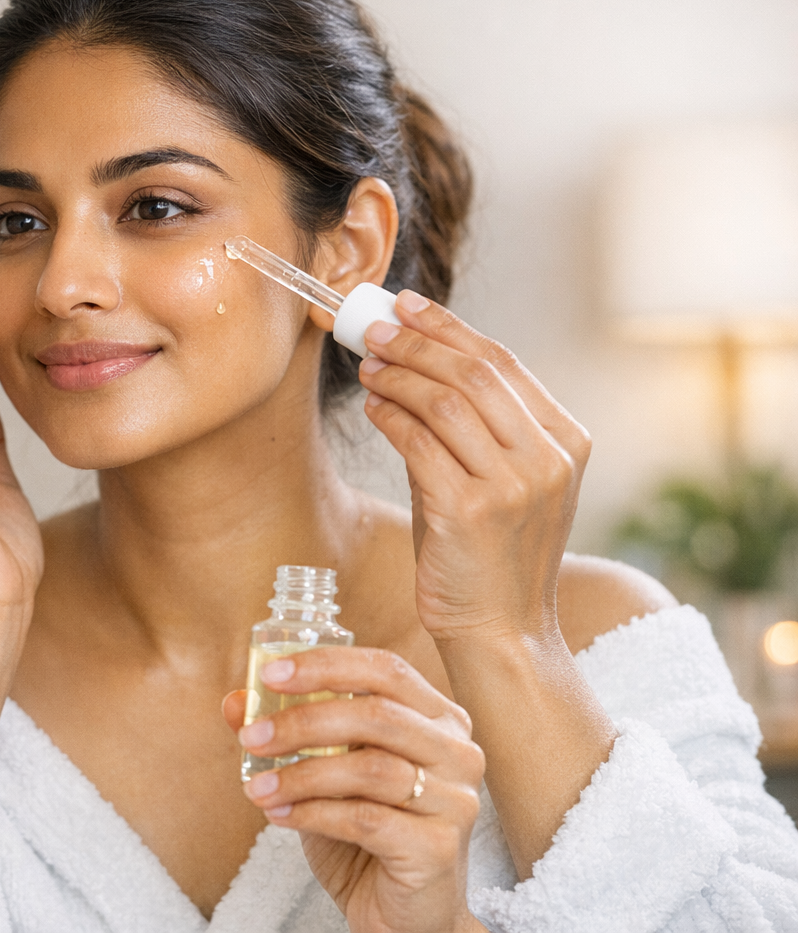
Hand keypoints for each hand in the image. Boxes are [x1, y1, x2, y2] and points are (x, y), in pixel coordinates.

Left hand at [225, 647, 484, 932]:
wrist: (402, 913)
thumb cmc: (367, 833)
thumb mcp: (322, 774)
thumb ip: (285, 734)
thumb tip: (235, 702)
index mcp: (436, 718)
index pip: (385, 670)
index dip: (327, 665)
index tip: (271, 674)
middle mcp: (457, 752)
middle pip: (377, 714)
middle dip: (303, 721)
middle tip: (252, 737)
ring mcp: (455, 800)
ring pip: (370, 768)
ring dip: (301, 774)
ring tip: (257, 788)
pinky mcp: (439, 847)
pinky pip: (366, 819)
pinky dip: (313, 813)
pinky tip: (281, 817)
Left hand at [359, 290, 590, 644]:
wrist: (500, 630)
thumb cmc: (487, 554)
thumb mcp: (496, 480)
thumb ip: (469, 427)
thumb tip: (410, 363)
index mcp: (566, 442)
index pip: (504, 363)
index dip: (449, 328)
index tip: (406, 305)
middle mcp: (547, 459)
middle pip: (475, 373)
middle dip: (416, 342)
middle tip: (373, 326)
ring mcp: (514, 485)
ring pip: (446, 402)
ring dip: (399, 376)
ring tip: (367, 366)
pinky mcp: (472, 510)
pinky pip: (420, 444)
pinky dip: (391, 417)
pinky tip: (373, 408)